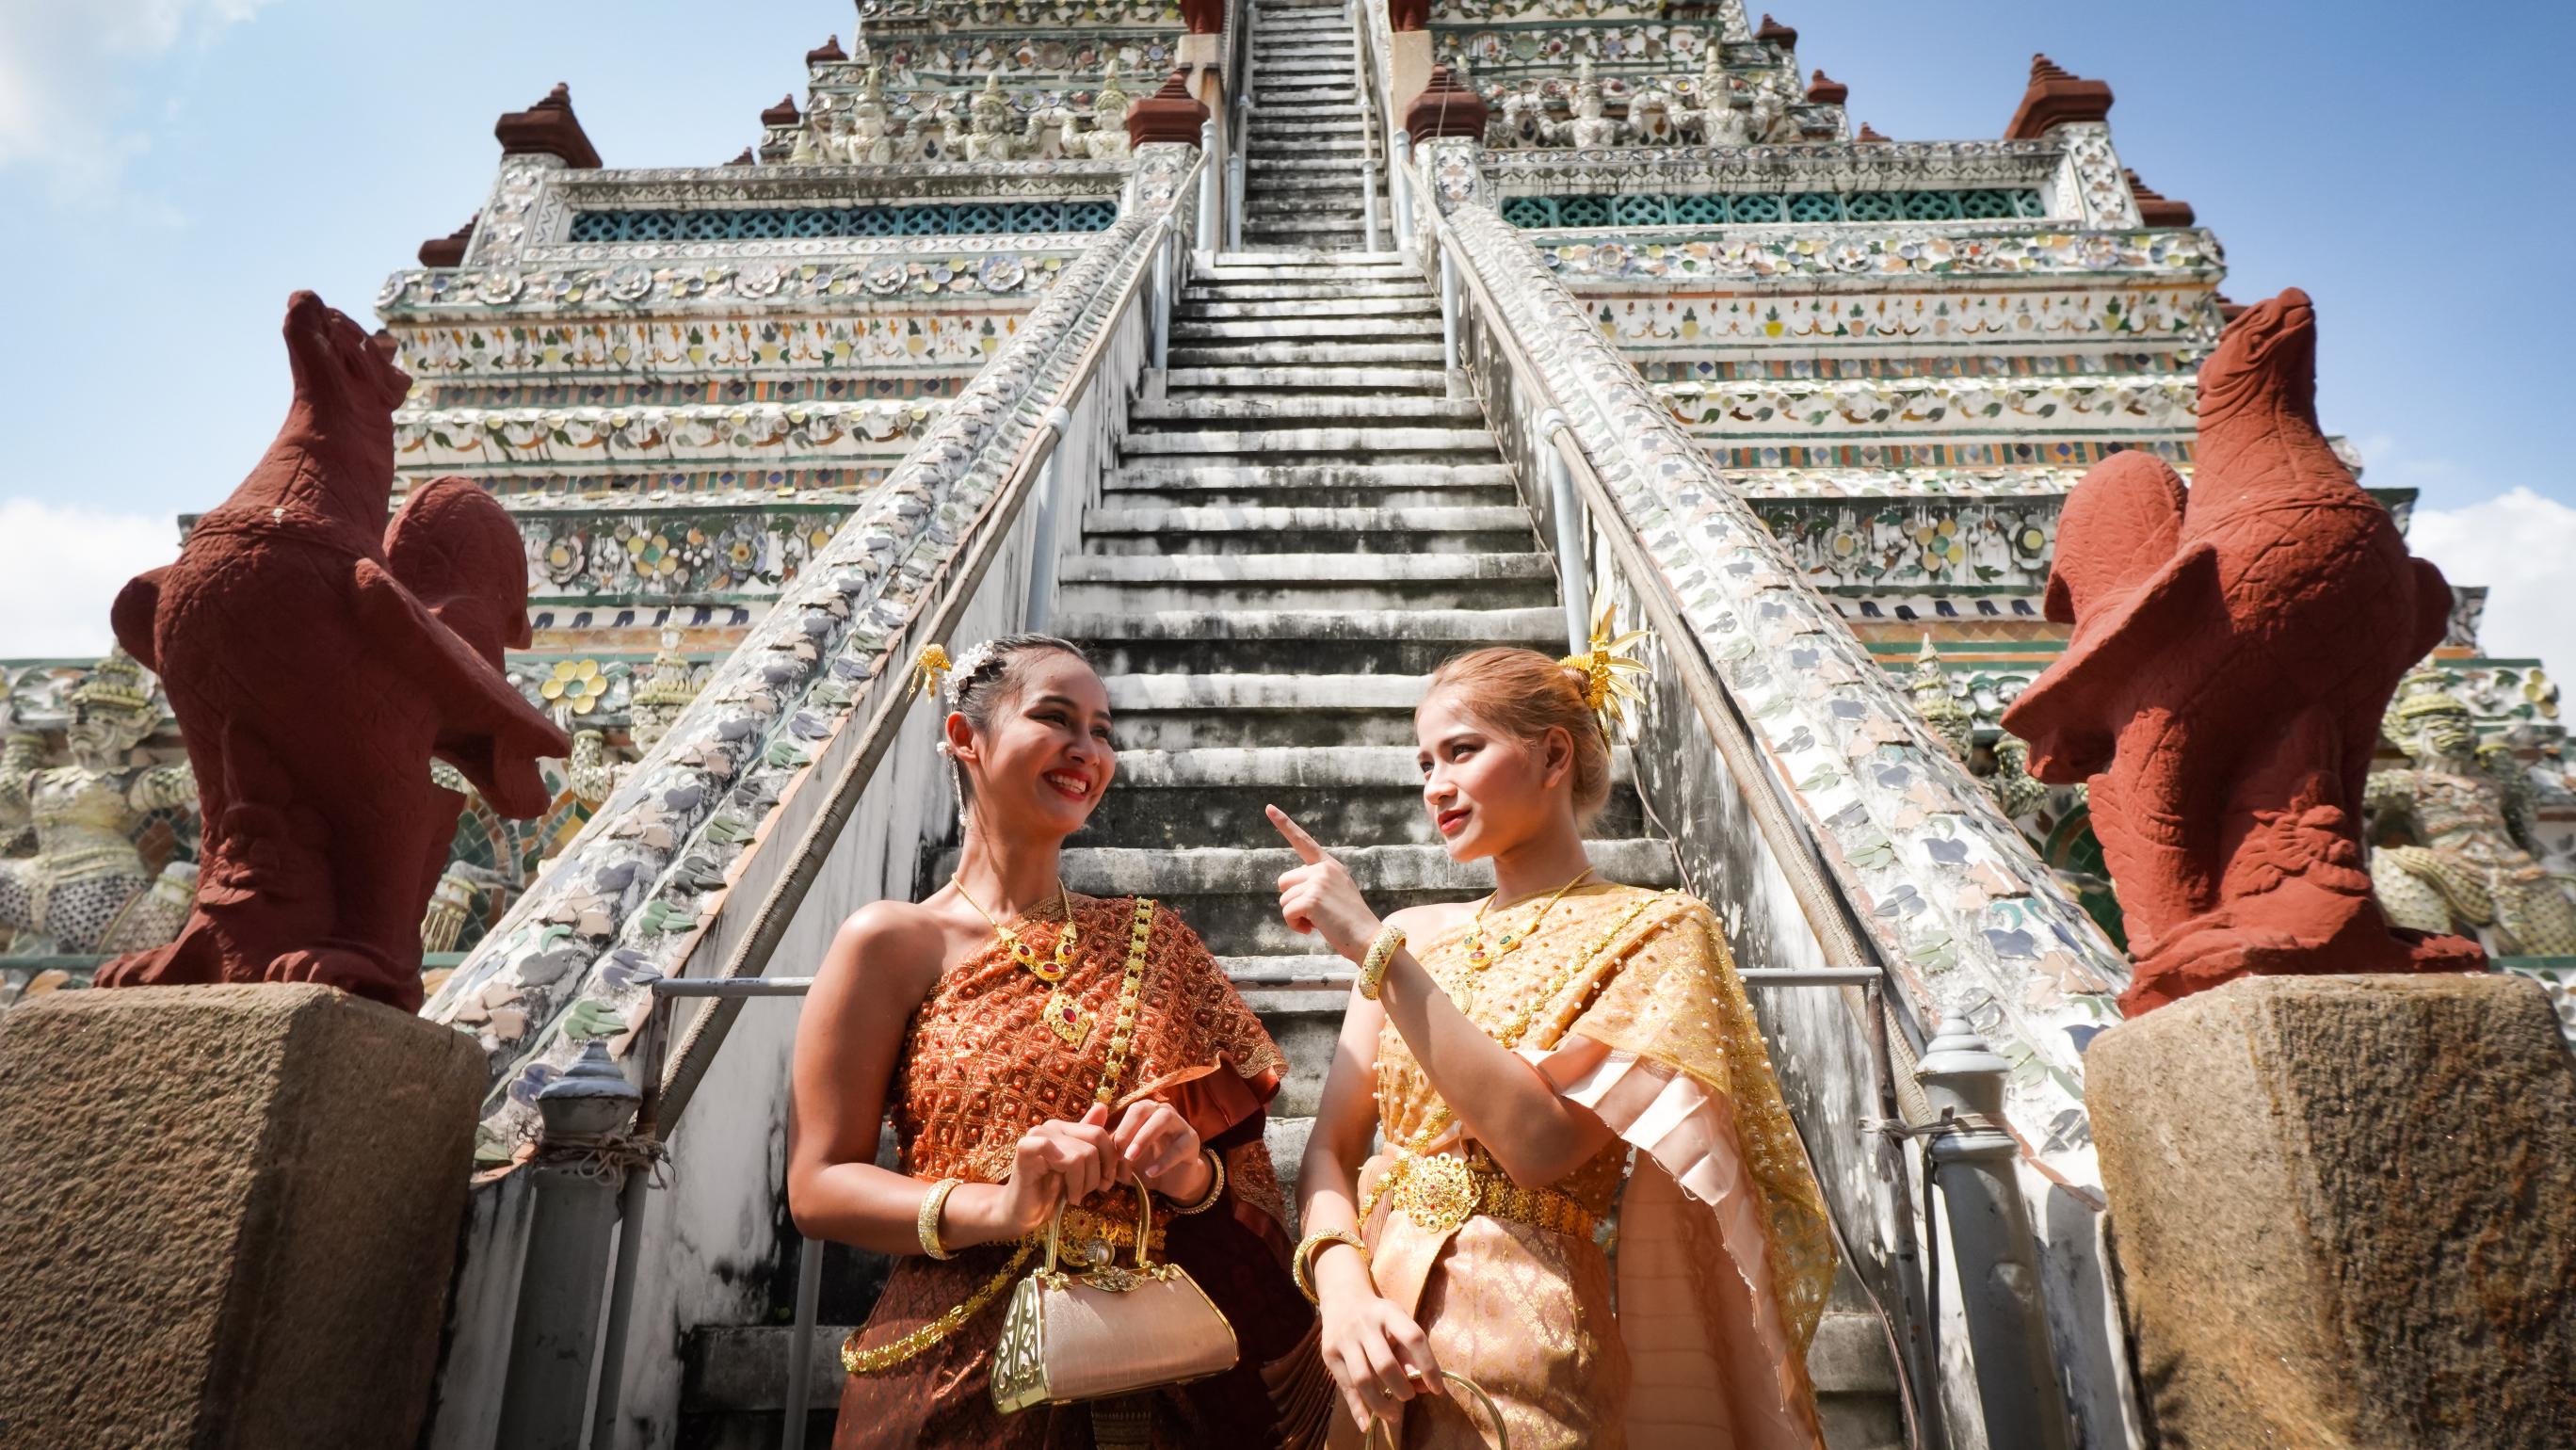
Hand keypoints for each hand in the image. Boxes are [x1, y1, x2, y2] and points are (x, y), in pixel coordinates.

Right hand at [997, 1103, 1119, 1233]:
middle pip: (1094, 1144)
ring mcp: (1036, 1135)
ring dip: (1084, 1184)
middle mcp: (1051, 1126)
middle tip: (1090, 1192)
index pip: (1099, 1133)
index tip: (1106, 1182)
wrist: (1024, 1213)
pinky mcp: (1025, 1149)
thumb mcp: (1080, 1168)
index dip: (1110, 1160)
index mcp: (1064, 1128)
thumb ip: (1090, 1141)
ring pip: (1081, 1155)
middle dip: (1098, 1174)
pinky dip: (1071, 1180)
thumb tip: (1102, 1106)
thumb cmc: (1052, 1192)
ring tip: (1075, 1196)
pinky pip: (1061, 1156)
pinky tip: (1068, 1194)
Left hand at [1111, 1099, 1207, 1195]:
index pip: (1132, 1110)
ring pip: (1164, 1118)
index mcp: (1147, 1112)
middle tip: (1120, 1152)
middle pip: (1145, 1108)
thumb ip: (1112, 1151)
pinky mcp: (1192, 1142)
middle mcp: (1163, 1112)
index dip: (1121, 1129)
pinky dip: (1163, 1160)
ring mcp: (1180, 1125)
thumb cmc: (1145, 1164)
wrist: (1172, 1181)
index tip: (1112, 1152)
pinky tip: (1150, 1173)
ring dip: (1144, 1137)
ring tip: (1132, 1157)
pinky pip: (1179, 1146)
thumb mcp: (1124, 1158)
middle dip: (1129, 1128)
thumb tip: (1099, 1148)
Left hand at [1268, 805, 1382, 961]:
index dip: (1284, 824)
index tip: (1269, 808)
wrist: (1369, 939)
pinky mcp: (1312, 899)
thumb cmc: (1351, 923)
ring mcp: (1318, 882)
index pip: (1303, 841)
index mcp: (1330, 865)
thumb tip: (1290, 887)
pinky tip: (1312, 929)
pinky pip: (1287, 912)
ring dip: (1295, 916)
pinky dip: (1295, 925)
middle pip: (1284, 881)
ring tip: (1319, 923)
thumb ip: (1316, 883)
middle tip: (1316, 914)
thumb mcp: (1337, 894)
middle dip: (1293, 900)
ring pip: (1284, 899)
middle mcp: (1324, 869)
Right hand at [1320, 1291, 1444, 1432]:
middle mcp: (1365, 1325)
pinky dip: (1356, 1408)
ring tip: (1393, 1414)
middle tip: (1409, 1397)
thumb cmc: (1379, 1317)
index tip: (1436, 1388)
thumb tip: (1425, 1387)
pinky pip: (1344, 1386)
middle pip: (1385, 1364)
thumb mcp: (1398, 1323)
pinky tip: (1365, 1424)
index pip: (1413, 1339)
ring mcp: (1344, 1339)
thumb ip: (1411, 1354)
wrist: (1342, 1299)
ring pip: (1362, 1379)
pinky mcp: (1329, 1353)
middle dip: (1401, 1387)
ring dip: (1380, 1403)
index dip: (1428, 1366)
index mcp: (1389, 1312)